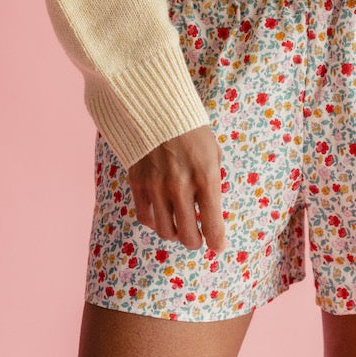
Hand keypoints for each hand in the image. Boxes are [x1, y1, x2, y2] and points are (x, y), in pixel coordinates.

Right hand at [127, 126, 225, 252]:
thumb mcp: (213, 155)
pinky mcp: (138, 183)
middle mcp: (181, 186)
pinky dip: (154, 221)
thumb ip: (212, 183)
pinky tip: (161, 215)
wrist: (158, 110)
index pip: (212, 224)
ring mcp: (157, 186)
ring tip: (179, 228)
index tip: (217, 247)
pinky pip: (145, 217)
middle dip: (195, 242)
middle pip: (187, 235)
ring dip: (174, 234)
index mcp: (206, 177)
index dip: (216, 242)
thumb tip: (209, 212)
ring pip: (165, 231)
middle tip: (197, 239)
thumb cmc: (192, 132)